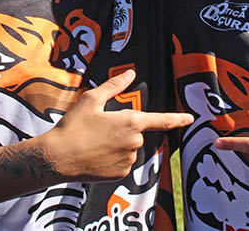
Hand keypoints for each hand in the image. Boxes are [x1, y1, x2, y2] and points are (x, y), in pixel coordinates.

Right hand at [43, 70, 192, 181]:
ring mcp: (128, 160)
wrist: (57, 158)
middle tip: (100, 130)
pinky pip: (123, 163)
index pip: (162, 120)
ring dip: (119, 144)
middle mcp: (134, 142)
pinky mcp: (120, 174)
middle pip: (138, 133)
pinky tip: (96, 155)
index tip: (190, 118)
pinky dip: (113, 158)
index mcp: (131, 122)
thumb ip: (114, 85)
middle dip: (124, 130)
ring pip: (130, 148)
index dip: (178, 118)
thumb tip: (130, 74)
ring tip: (95, 143)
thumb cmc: (73, 126)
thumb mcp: (91, 99)